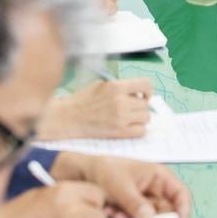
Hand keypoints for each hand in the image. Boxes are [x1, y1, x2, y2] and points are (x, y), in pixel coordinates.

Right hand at [37, 79, 152, 139]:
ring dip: (140, 118)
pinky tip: (128, 127)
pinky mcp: (119, 133)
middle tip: (131, 109)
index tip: (143, 95)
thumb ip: (120, 87)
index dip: (147, 90)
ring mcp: (121, 118)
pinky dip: (138, 130)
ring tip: (129, 118)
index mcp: (116, 86)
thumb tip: (137, 92)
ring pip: (146, 118)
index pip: (145, 84)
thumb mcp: (101, 85)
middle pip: (146, 104)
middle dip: (140, 106)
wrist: (68, 118)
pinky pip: (141, 131)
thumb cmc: (83, 100)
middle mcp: (121, 102)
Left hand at [53, 153, 192, 217]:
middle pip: (167, 211)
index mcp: (158, 176)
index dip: (183, 208)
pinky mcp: (133, 210)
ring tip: (116, 212)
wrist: (84, 174)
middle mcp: (154, 190)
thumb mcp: (120, 185)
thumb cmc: (105, 170)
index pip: (180, 193)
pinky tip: (111, 212)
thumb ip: (135, 202)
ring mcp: (144, 201)